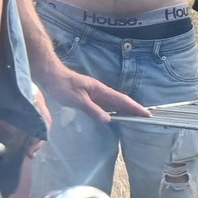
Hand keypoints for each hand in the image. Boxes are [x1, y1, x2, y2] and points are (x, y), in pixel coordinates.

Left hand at [35, 49, 151, 125]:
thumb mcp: (78, 100)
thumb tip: (108, 120)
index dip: (135, 107)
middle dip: (133, 110)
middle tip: (144, 119)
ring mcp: (94, 94)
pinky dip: (111, 112)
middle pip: (120, 102)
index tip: (146, 114)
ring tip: (133, 121)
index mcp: (100, 90)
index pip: (122, 100)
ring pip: (112, 104)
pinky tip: (112, 118)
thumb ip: (93, 110)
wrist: (50, 76)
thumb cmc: (63, 86)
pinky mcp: (88, 98)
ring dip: (123, 111)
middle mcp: (100, 92)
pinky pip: (104, 106)